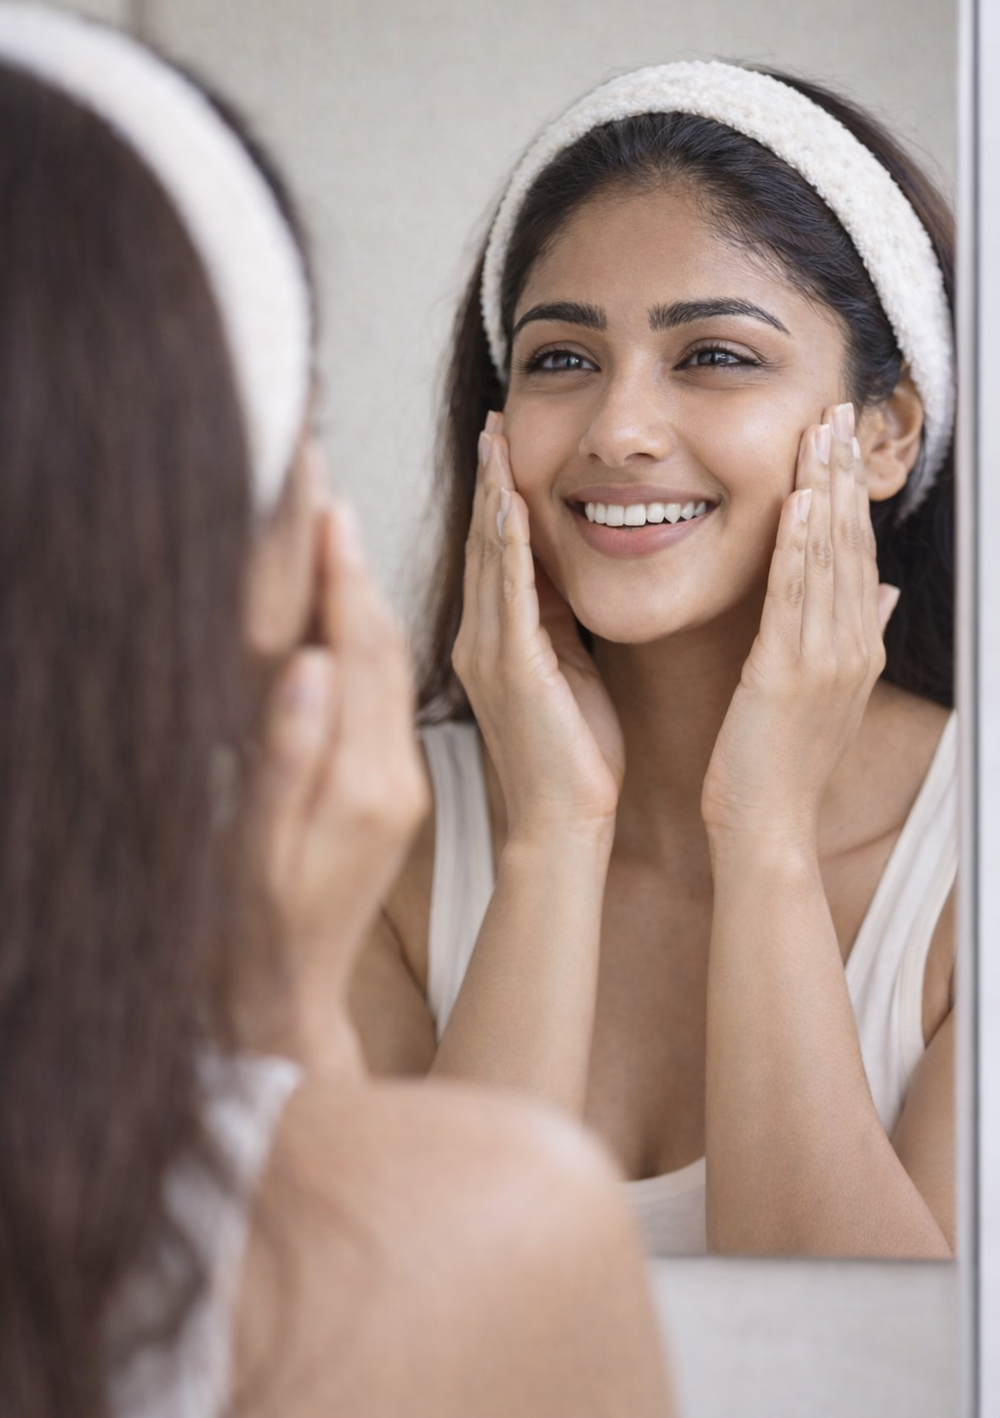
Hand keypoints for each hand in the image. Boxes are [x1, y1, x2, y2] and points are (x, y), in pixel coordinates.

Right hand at [254, 503, 428, 956]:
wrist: (294, 984)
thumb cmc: (263, 921)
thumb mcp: (266, 843)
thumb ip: (288, 754)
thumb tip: (306, 664)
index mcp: (366, 780)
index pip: (359, 657)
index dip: (342, 583)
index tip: (330, 513)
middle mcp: (393, 773)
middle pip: (386, 650)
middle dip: (361, 571)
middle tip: (336, 498)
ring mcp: (397, 779)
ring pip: (394, 668)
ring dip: (373, 597)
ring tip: (350, 532)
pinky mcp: (391, 787)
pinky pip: (391, 696)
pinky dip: (374, 641)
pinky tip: (357, 612)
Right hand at [451, 412, 623, 839]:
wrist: (563, 825)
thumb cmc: (575, 758)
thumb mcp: (570, 673)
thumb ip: (559, 624)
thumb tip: (569, 575)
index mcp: (497, 640)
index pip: (495, 552)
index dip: (498, 494)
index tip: (506, 442)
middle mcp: (480, 639)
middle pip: (483, 542)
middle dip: (489, 478)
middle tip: (495, 419)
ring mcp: (489, 653)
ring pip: (489, 557)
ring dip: (493, 494)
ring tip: (497, 439)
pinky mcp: (509, 670)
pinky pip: (509, 596)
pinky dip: (508, 546)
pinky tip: (511, 505)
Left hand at [701, 402, 899, 842]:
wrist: (767, 825)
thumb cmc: (782, 762)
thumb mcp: (828, 694)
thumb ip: (855, 637)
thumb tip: (882, 591)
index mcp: (857, 647)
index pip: (857, 553)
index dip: (850, 492)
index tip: (840, 438)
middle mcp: (851, 645)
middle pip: (850, 541)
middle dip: (842, 471)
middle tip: (836, 407)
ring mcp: (825, 658)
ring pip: (829, 558)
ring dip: (824, 490)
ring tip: (819, 432)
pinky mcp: (785, 671)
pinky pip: (795, 597)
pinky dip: (800, 546)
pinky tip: (799, 502)